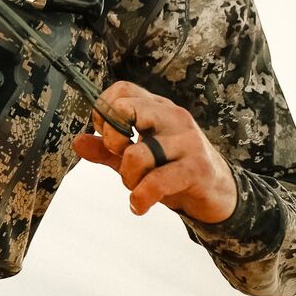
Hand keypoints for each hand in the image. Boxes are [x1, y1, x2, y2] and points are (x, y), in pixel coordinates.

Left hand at [72, 80, 237, 224]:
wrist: (218, 193)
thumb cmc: (173, 169)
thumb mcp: (136, 158)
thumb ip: (107, 150)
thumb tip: (77, 142)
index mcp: (158, 108)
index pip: (122, 90)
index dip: (103, 112)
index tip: (107, 137)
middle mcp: (173, 118)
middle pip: (125, 110)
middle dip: (111, 139)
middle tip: (118, 157)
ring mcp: (187, 142)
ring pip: (137, 154)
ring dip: (128, 178)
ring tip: (136, 188)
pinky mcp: (196, 169)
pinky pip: (156, 181)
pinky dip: (141, 197)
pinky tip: (139, 205)